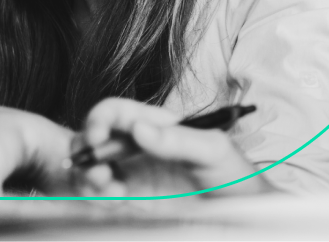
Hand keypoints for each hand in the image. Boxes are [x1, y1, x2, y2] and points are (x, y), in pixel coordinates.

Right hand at [74, 98, 275, 197]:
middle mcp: (140, 149)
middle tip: (95, 169)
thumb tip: (141, 129)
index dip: (100, 119)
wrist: (244, 215)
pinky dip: (96, 197)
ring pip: (92, 168)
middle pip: (95, 140)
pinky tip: (113, 199)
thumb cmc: (235, 177)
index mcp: (157, 127)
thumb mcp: (213, 151)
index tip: (97, 136)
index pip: (117, 113)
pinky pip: (101, 196)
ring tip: (106, 186)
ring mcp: (135, 176)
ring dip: (87, 175)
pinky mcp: (133, 203)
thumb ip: (178, 140)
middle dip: (85, 150)